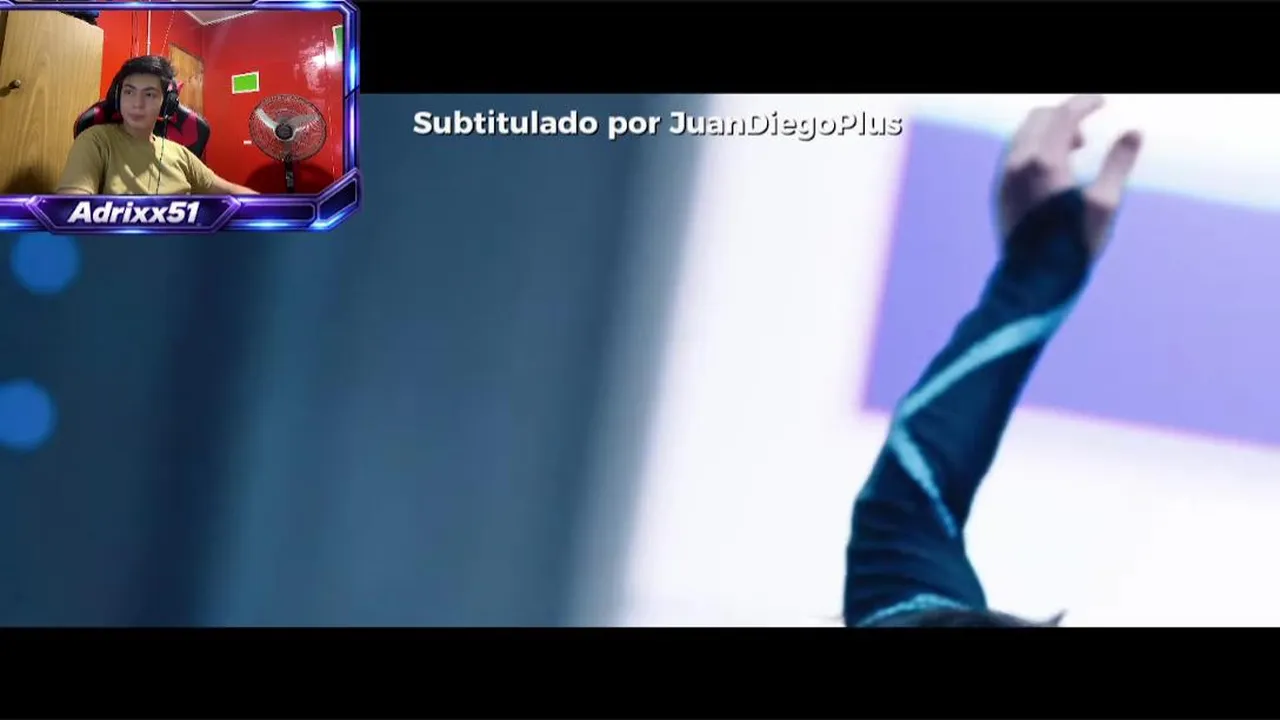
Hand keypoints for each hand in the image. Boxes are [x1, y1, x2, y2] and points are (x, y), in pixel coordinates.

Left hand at [998, 94, 1142, 258]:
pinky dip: (1034, 147)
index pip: (1063, 115)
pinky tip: (1053, 168)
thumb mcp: (1104, 205)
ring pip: (1023, 135)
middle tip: (1088, 131)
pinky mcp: (1000, 193)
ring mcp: (1004, 179)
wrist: (1031, 282)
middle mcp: (1017, 165)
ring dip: (1049, 131)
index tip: (1103, 100)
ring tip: (1075, 149)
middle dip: (1065, 115)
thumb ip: (1118, 165)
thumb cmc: (1072, 247)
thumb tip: (1134, 133)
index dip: (1085, 103)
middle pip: (1039, 118)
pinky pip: (1014, 154)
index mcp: (1043, 163)